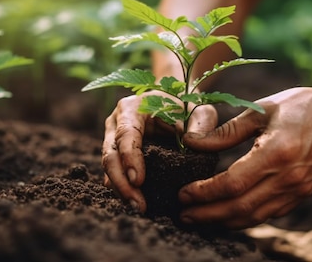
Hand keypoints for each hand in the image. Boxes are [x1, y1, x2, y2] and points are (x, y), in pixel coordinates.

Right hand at [101, 91, 217, 211]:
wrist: (174, 104)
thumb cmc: (186, 107)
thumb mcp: (199, 109)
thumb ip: (202, 123)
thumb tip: (193, 143)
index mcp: (132, 109)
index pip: (125, 134)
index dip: (129, 158)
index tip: (138, 181)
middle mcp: (116, 124)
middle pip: (110, 155)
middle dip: (122, 182)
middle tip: (138, 204)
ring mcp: (113, 141)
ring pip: (109, 168)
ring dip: (122, 190)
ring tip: (139, 207)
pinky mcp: (118, 156)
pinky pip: (115, 174)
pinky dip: (124, 189)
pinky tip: (136, 203)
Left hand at [179, 86, 311, 228]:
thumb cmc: (303, 106)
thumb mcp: (262, 110)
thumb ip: (226, 131)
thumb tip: (192, 143)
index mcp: (276, 153)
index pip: (232, 184)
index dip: (204, 193)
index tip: (183, 193)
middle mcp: (288, 178)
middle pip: (240, 208)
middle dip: (207, 215)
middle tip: (183, 214)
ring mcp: (297, 190)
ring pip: (254, 216)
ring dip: (223, 221)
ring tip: (198, 217)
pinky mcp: (302, 194)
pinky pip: (268, 214)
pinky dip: (244, 217)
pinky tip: (226, 214)